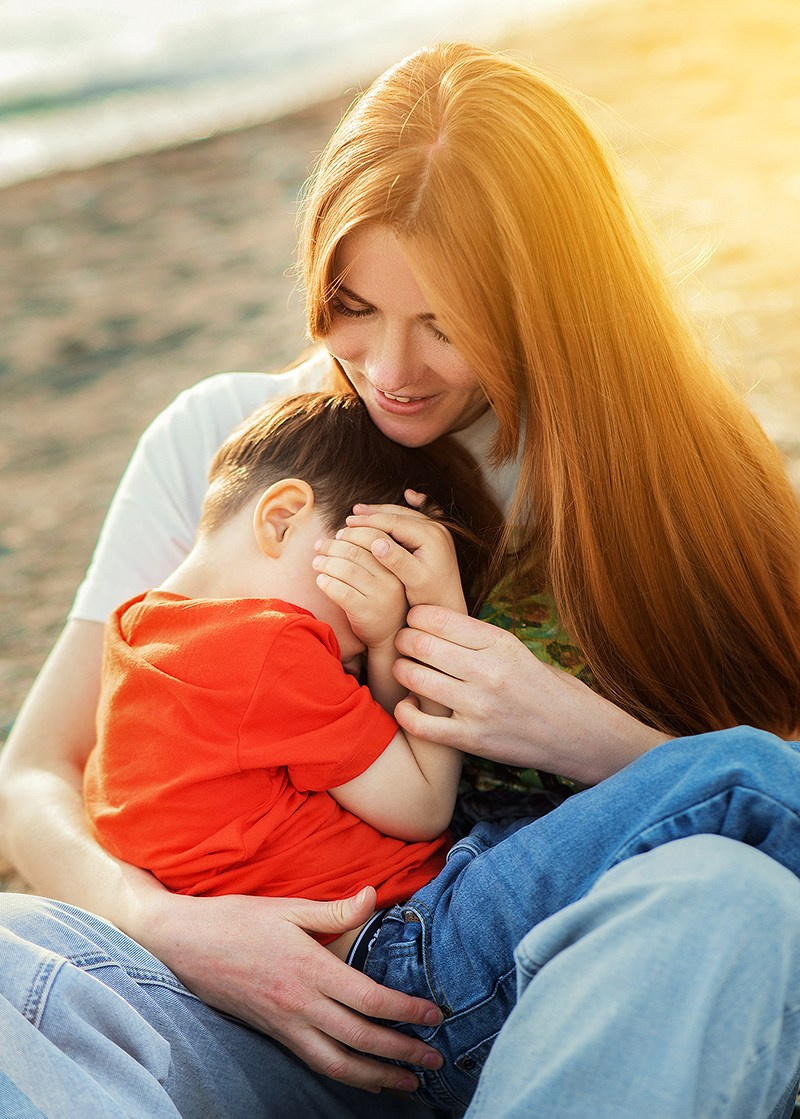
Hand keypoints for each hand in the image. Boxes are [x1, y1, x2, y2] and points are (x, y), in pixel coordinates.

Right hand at [146, 886, 443, 1093]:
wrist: (183, 944)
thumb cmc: (237, 919)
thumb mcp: (287, 908)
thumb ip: (334, 911)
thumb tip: (372, 896)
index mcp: (309, 968)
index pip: (368, 998)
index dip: (405, 1010)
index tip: (435, 1014)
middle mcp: (299, 1003)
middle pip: (360, 1038)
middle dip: (402, 1051)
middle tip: (435, 1057)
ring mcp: (284, 1024)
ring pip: (338, 1063)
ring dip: (378, 1076)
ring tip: (409, 1081)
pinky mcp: (273, 1034)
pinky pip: (315, 1062)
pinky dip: (345, 1074)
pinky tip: (365, 1078)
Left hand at [313, 532, 407, 650]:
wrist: (390, 638)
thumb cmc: (382, 600)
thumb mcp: (385, 576)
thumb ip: (370, 556)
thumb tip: (339, 534)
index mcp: (397, 565)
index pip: (373, 538)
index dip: (352, 533)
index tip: (337, 534)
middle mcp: (391, 579)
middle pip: (356, 552)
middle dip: (333, 546)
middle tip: (319, 546)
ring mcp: (379, 596)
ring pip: (347, 570)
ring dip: (326, 563)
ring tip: (316, 562)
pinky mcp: (366, 612)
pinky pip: (341, 592)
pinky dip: (327, 583)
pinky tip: (320, 580)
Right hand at [345, 494, 465, 613]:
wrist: (450, 604)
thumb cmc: (431, 598)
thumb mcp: (415, 581)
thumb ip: (398, 561)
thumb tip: (377, 543)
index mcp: (431, 536)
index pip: (395, 522)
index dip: (369, 521)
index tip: (348, 523)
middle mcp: (437, 528)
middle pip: (400, 514)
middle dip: (373, 514)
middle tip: (350, 516)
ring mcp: (438, 530)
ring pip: (406, 515)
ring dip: (383, 513)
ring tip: (360, 512)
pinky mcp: (436, 536)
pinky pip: (417, 518)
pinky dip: (406, 510)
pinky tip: (408, 496)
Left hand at [392, 606, 670, 784]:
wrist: (579, 735)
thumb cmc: (546, 688)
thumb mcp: (518, 651)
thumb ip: (479, 641)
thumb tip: (432, 624)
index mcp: (501, 643)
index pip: (440, 618)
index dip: (416, 616)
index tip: (412, 619)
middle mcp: (489, 671)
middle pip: (421, 644)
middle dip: (403, 640)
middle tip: (401, 643)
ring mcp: (479, 707)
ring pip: (415, 678)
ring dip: (401, 671)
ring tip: (402, 669)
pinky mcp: (472, 739)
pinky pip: (420, 723)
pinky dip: (405, 712)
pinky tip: (409, 705)